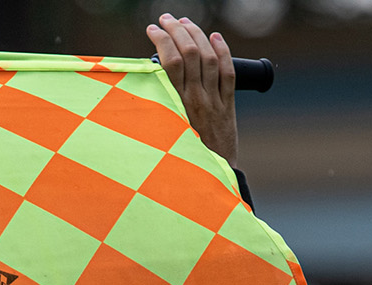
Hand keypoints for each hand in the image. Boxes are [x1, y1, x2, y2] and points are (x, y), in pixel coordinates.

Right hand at [145, 14, 237, 165]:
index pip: (171, 61)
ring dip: (197, 35)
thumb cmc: (182, 160)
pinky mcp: (228, 106)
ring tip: (186, 22)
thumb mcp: (163, 133)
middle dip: (177, 30)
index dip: (162, 40)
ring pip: (209, 58)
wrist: (212, 178)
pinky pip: (228, 74)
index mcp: (177, 105)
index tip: (152, 30)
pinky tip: (216, 37)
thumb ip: (157, 109)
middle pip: (190, 53)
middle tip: (167, 19)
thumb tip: (142, 85)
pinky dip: (223, 52)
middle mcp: (197, 99)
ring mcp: (215, 101)